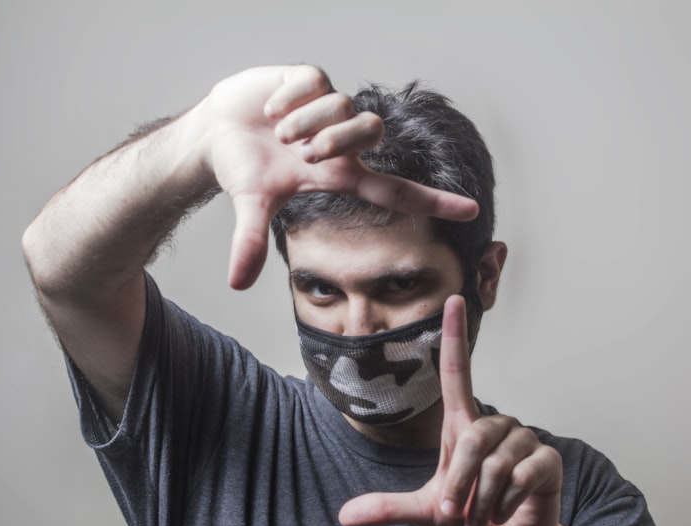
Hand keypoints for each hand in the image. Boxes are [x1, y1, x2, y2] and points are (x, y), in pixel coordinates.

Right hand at [198, 65, 478, 289]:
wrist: (217, 131)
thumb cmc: (245, 168)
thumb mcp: (251, 204)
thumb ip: (250, 242)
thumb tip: (237, 283)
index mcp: (339, 174)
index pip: (397, 190)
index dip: (435, 201)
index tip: (473, 211)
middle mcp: (342, 141)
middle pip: (373, 131)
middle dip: (337, 141)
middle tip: (302, 153)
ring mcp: (328, 106)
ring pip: (342, 104)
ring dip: (305, 122)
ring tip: (278, 133)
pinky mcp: (309, 78)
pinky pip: (314, 81)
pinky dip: (288, 99)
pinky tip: (271, 109)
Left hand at [338, 295, 564, 525]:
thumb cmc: (468, 520)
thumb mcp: (426, 513)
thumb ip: (389, 509)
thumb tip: (344, 517)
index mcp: (463, 425)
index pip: (458, 372)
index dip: (455, 336)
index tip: (452, 298)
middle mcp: (495, 426)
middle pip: (472, 439)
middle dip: (460, 484)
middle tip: (460, 514)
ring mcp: (524, 441)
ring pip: (495, 463)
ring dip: (482, 500)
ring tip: (483, 515)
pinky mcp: (547, 460)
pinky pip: (520, 476)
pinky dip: (505, 503)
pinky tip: (507, 512)